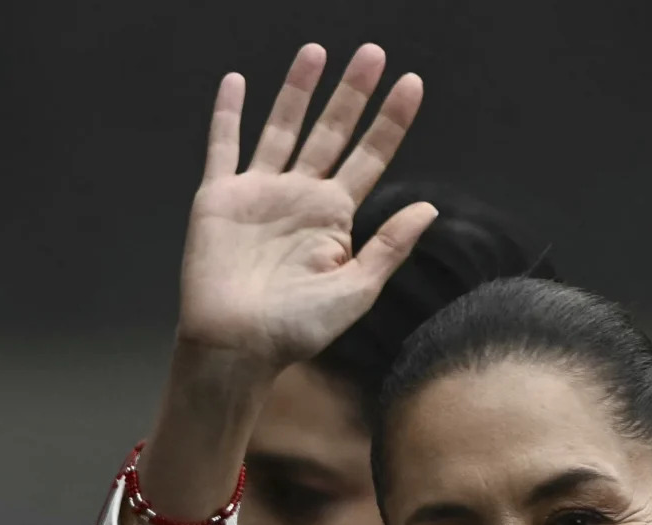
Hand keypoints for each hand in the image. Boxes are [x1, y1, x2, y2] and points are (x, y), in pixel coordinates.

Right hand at [126, 44, 436, 524]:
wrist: (237, 345)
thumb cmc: (296, 330)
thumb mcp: (356, 290)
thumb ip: (389, 247)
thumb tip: (430, 208)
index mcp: (335, 218)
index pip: (370, 157)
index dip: (390, 122)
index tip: (412, 84)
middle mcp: (300, 197)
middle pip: (331, 132)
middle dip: (352, 93)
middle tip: (372, 51)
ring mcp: (260, 192)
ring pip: (283, 127)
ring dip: (298, 90)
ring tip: (317, 51)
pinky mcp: (221, 195)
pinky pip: (224, 145)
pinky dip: (228, 114)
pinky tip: (237, 82)